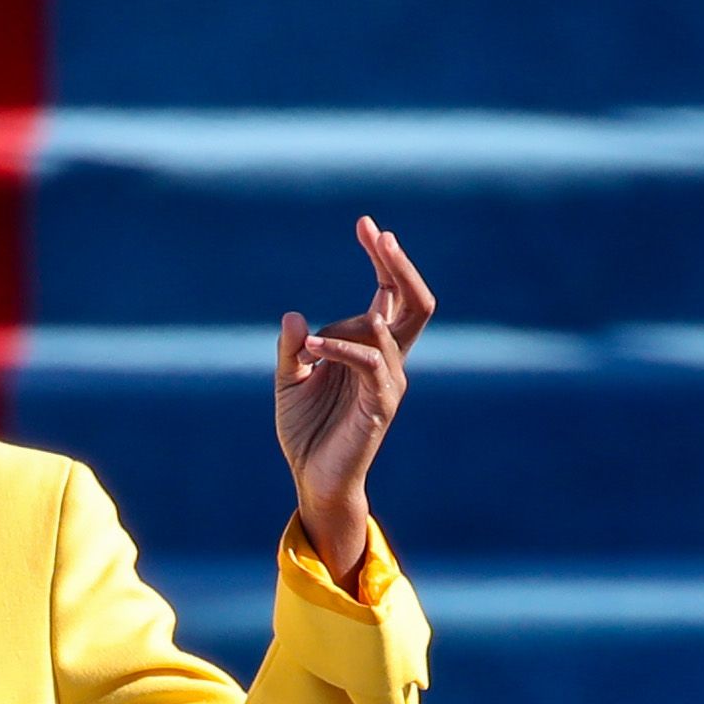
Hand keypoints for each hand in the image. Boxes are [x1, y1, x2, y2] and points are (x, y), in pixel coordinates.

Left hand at [274, 214, 433, 590]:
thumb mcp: (289, 380)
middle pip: (413, 302)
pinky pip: (371, 364)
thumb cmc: (306, 429)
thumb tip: (295, 315)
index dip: (383, 258)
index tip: (366, 225)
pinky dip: (342, 350)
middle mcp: (387, 360)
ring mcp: (388, 381)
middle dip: (398, 265)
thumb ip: (292, 348)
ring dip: (353, 318)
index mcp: (369, 348)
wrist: (312, 479)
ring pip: (391, 329)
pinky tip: (313, 349)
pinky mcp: (380, 405)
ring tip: (311, 340)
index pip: (389, 292)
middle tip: (378, 234)